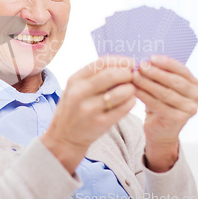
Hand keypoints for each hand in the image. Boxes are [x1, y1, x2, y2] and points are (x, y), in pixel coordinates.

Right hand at [41, 55, 136, 175]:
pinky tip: (130, 100)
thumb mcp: (75, 88)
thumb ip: (93, 77)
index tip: (130, 63)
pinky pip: (123, 108)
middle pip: (111, 75)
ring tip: (131, 89)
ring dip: (131, 88)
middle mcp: (80, 93)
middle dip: (127, 73)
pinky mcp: (100, 123)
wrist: (64, 137)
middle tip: (133, 76)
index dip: (119, 61)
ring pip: (120, 92)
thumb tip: (121, 65)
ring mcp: (90, 109)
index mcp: (74, 80)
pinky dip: (131, 101)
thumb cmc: (74, 109)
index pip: (101, 63)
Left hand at [132, 55, 197, 171]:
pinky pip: (158, 105)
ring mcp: (189, 110)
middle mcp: (196, 97)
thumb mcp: (163, 86)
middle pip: (174, 81)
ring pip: (165, 93)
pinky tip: (134, 90)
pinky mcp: (178, 119)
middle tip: (141, 66)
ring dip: (148, 83)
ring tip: (134, 76)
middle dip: (156, 72)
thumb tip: (145, 60)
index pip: (182, 70)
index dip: (167, 63)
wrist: (161, 130)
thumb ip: (160, 74)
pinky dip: (145, 96)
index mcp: (194, 84)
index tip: (151, 58)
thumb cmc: (161, 103)